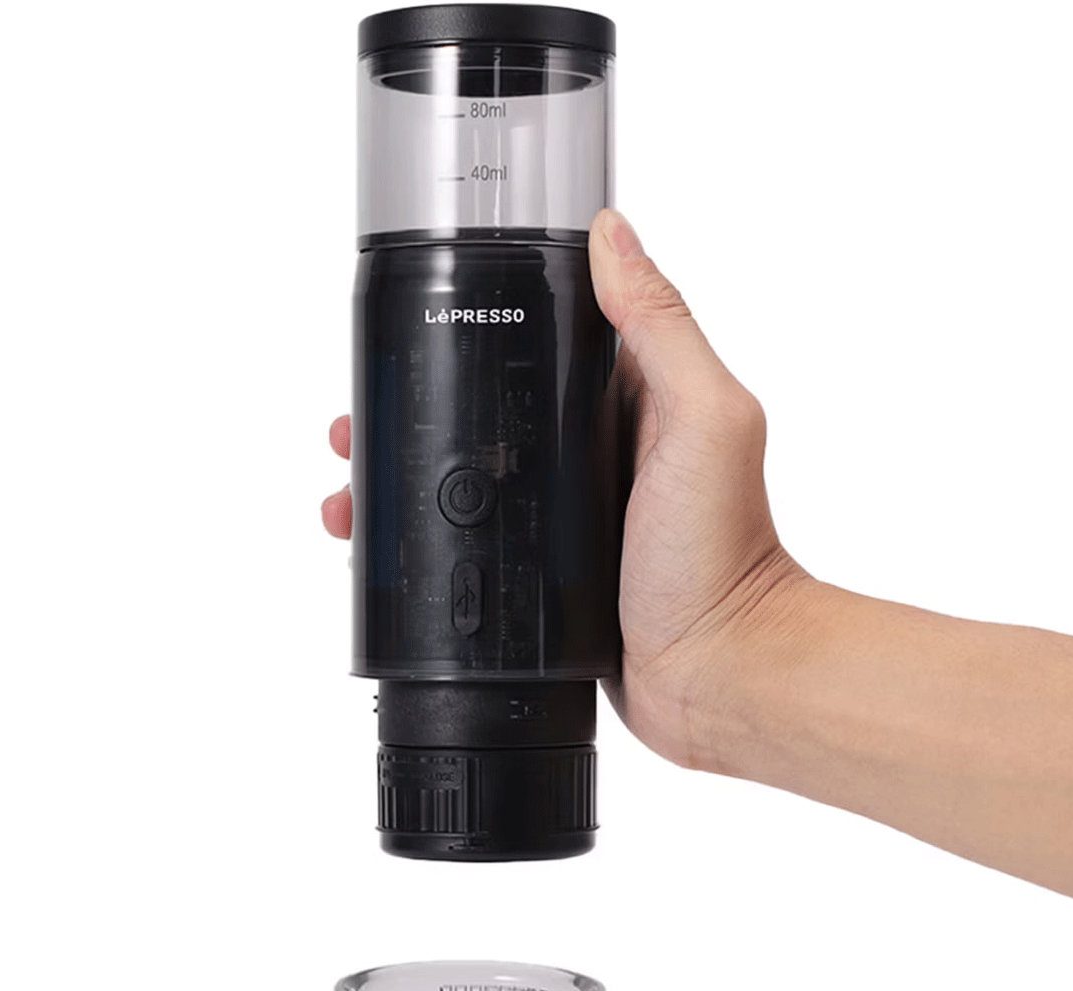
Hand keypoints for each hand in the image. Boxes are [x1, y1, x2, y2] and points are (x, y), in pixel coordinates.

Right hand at [321, 209, 811, 773]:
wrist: (717, 674)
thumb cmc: (724, 554)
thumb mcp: (702, 420)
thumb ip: (661, 327)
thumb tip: (612, 233)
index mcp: (629, 397)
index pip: (541, 334)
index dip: (473, 320)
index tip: (412, 317)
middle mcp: (593, 448)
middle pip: (484, 405)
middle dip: (415, 406)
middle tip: (356, 418)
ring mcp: (565, 511)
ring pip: (466, 475)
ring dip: (402, 474)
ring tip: (348, 487)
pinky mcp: (546, 570)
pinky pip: (474, 538)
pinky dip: (423, 537)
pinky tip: (381, 546)